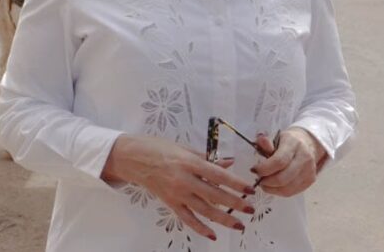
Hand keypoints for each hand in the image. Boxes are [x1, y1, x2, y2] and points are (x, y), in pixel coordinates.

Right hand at [102, 135, 255, 240]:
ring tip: (239, 225)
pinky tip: (212, 234)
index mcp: (189, 162)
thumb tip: (228, 163)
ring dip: (223, 219)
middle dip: (235, 204)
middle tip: (250, 209)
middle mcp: (184, 180)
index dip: (235, 183)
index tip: (250, 190)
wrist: (133, 159)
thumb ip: (207, 158)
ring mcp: (177, 194)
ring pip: (204, 210)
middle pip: (215, 195)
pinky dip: (200, 228)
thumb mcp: (184, 148)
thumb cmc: (158, 148)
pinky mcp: (170, 203)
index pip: (218, 174)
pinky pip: (187, 219)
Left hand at [252, 128, 325, 197]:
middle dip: (267, 181)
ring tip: (264, 183)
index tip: (254, 169)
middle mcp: (304, 157)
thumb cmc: (288, 142)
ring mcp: (309, 170)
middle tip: (259, 179)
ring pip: (287, 188)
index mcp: (294, 144)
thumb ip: (267, 143)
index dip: (264, 169)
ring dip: (272, 189)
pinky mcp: (310, 180)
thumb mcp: (277, 137)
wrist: (307, 144)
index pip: (279, 161)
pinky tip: (273, 185)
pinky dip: (279, 191)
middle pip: (283, 178)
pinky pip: (292, 192)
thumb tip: (260, 141)